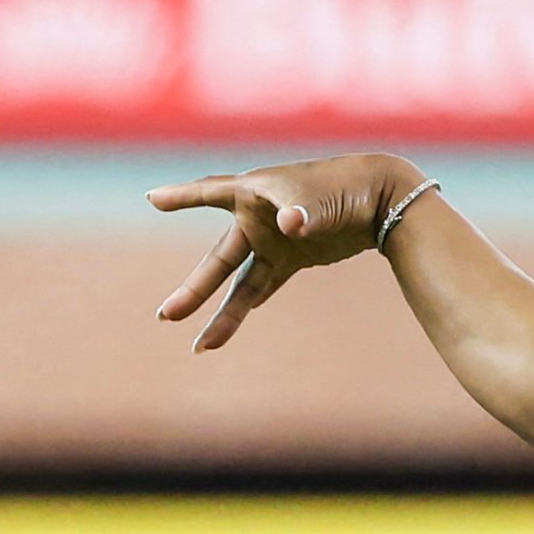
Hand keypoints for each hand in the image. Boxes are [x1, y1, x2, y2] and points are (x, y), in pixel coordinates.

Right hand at [148, 156, 427, 351]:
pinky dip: (251, 301)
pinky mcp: (293, 258)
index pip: (208, 192)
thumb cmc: (345, 187)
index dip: (181, 197)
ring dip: (222, 313)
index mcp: (254, 192)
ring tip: (201, 347)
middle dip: (194, 290)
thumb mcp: (320, 197)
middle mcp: (256, 218)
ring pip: (240, 283)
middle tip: (166, 315)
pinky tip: (237, 319)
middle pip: (218, 260)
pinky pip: (265, 283)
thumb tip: (291, 224)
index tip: (152, 199)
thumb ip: (302, 211)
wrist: (380, 198)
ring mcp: (273, 240)